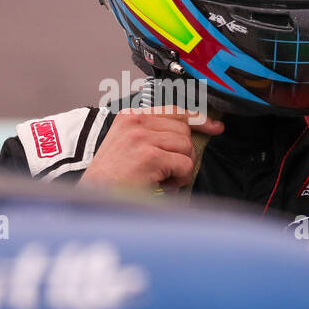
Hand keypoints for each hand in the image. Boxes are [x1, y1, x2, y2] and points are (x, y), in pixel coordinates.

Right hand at [77, 105, 223, 192]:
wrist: (94, 198)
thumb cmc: (111, 179)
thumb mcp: (129, 146)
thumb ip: (153, 135)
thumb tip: (190, 134)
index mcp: (130, 117)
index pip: (174, 110)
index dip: (198, 118)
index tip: (215, 127)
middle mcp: (136, 123)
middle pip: (184, 131)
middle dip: (183, 153)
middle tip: (167, 171)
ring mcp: (142, 138)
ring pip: (186, 147)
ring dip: (180, 168)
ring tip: (162, 178)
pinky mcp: (150, 157)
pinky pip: (184, 165)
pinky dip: (179, 179)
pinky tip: (162, 185)